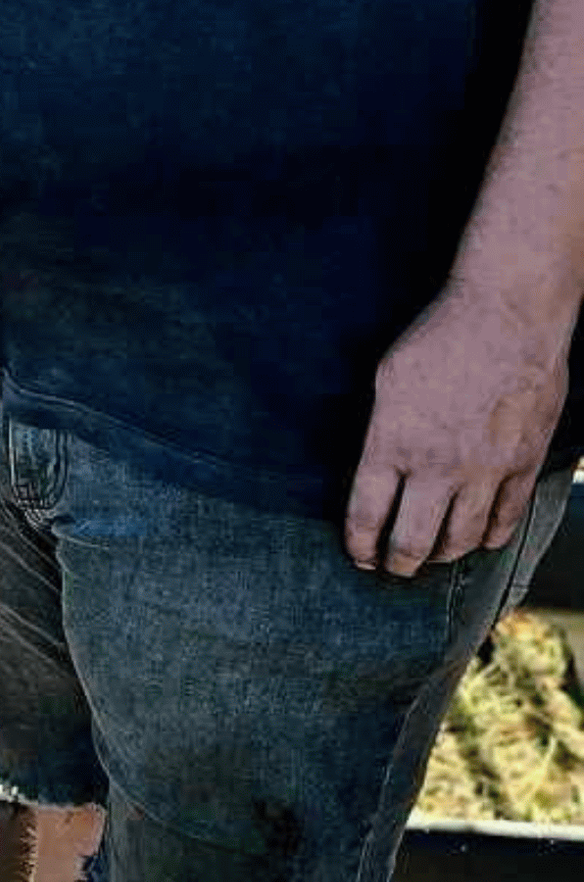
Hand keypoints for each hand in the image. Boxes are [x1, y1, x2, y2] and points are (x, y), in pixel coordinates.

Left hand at [343, 278, 568, 574]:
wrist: (508, 314)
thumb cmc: (441, 336)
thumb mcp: (387, 378)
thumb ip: (381, 429)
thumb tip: (376, 466)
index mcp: (393, 443)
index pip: (367, 515)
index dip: (359, 544)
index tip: (358, 555)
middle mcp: (438, 466)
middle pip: (412, 541)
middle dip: (397, 563)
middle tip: (392, 567)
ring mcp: (485, 470)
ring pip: (460, 541)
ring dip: (441, 556)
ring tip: (431, 556)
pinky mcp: (523, 465)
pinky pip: (505, 521)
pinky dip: (488, 539)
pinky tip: (477, 540)